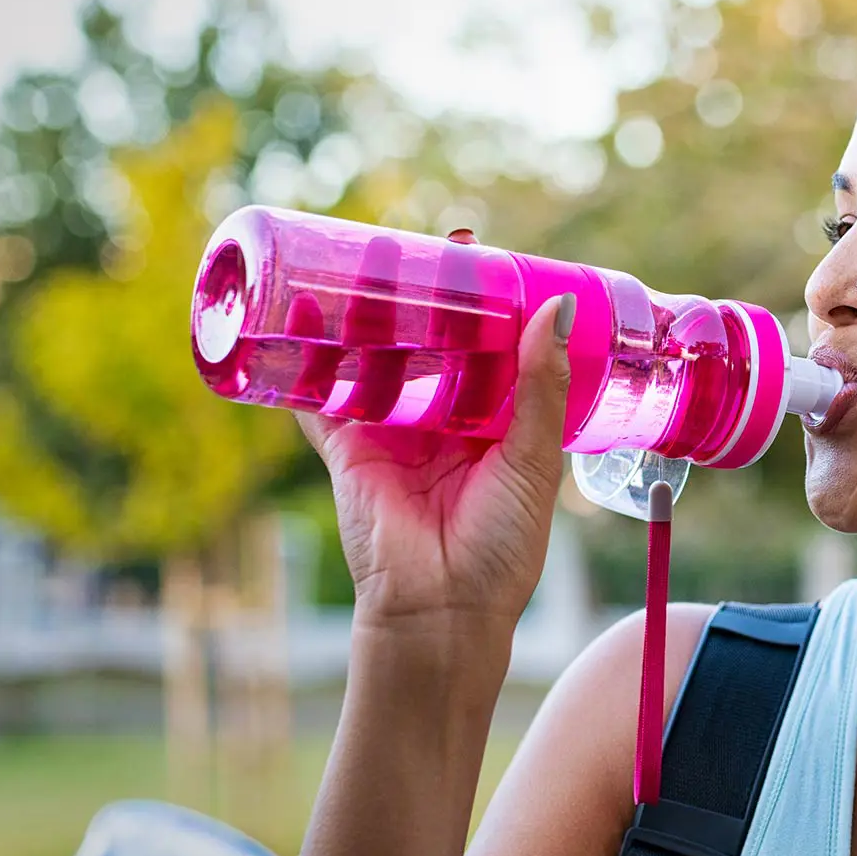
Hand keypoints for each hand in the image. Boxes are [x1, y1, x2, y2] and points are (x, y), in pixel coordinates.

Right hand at [298, 229, 576, 654]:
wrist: (440, 612)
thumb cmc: (501, 549)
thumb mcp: (532, 459)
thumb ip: (539, 387)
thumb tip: (554, 308)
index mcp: (496, 425)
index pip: (492, 350)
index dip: (489, 306)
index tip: (488, 258)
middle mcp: (444, 423)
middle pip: (433, 345)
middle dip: (428, 297)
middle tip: (432, 244)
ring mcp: (393, 432)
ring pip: (378, 358)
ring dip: (372, 315)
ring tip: (371, 259)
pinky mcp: (347, 447)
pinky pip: (322, 396)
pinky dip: (309, 359)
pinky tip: (301, 311)